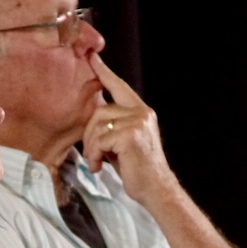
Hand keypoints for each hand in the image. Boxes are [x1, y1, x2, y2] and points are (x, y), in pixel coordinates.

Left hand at [82, 54, 176, 203]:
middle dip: (90, 134)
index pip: (119, 87)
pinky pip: (99, 139)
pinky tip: (99, 167)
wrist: (157, 190)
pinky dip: (94, 156)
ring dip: (91, 147)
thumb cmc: (139, 170)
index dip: (104, 72)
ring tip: (96, 162)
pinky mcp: (130, 135)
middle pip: (100, 111)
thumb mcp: (125, 142)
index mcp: (142, 112)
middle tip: (92, 155)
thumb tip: (94, 119)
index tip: (92, 57)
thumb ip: (114, 125)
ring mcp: (137, 122)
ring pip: (97, 125)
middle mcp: (142, 113)